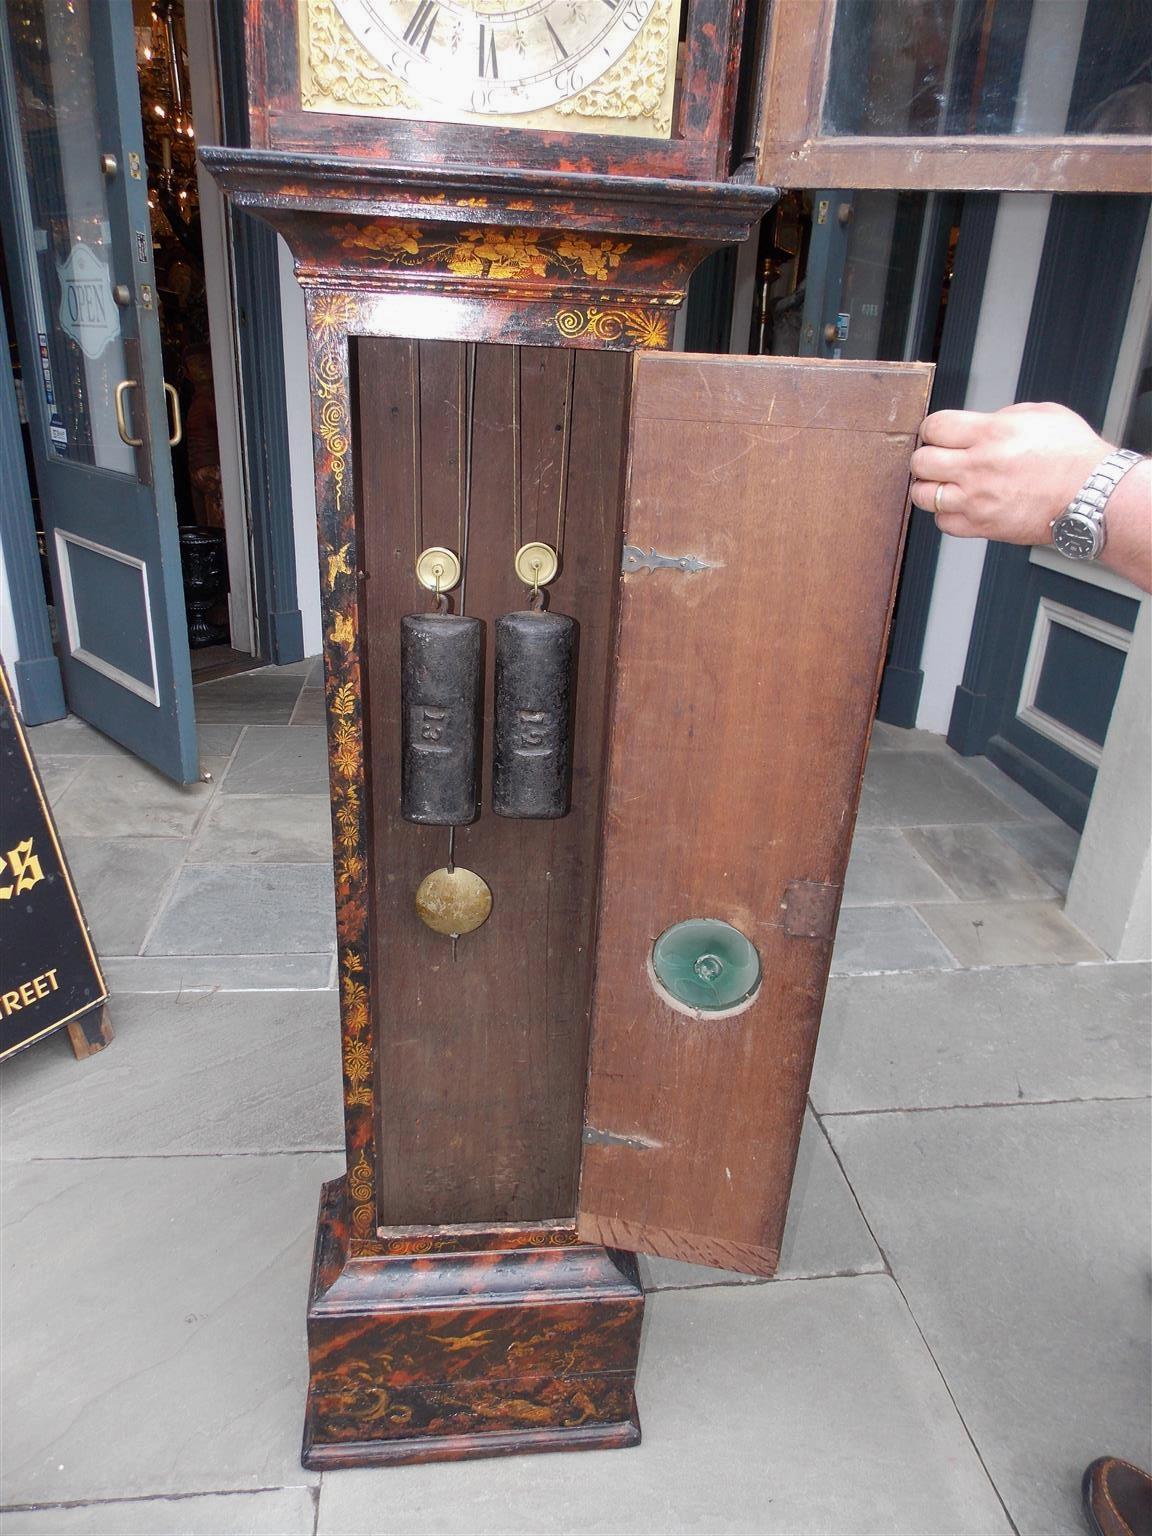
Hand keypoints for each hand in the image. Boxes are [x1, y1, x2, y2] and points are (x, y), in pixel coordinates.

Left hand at [910, 402, 1108, 544]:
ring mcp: (977, 499)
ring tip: (944, 484)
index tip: (938, 434)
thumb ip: (1001, 417)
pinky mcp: (982, 526)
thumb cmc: (1074, 456)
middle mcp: (978, 466)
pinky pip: (943, 523)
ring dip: (930, 487)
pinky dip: (946, 515)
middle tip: (938, 459)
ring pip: (923, 495)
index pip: (934, 427)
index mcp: (990, 432)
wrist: (1093, 494)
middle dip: (926, 458)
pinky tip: (961, 506)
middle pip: (920, 461)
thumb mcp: (1040, 414)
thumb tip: (979, 424)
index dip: (933, 430)